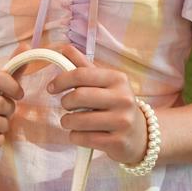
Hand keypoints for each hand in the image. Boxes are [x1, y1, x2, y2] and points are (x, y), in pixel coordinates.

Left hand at [48, 43, 147, 164]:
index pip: (81, 74)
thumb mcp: (104, 83)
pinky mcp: (118, 142)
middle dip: (65, 102)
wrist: (140, 134)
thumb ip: (84, 66)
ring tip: (71, 121)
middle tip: (66, 106)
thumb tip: (65, 48)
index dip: (61, 80)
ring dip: (67, 122)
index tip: (51, 88)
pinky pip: (83, 138)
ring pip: (78, 120)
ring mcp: (122, 121)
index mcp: (118, 79)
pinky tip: (81, 134)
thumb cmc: (115, 104)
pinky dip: (75, 136)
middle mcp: (123, 98)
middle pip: (78, 96)